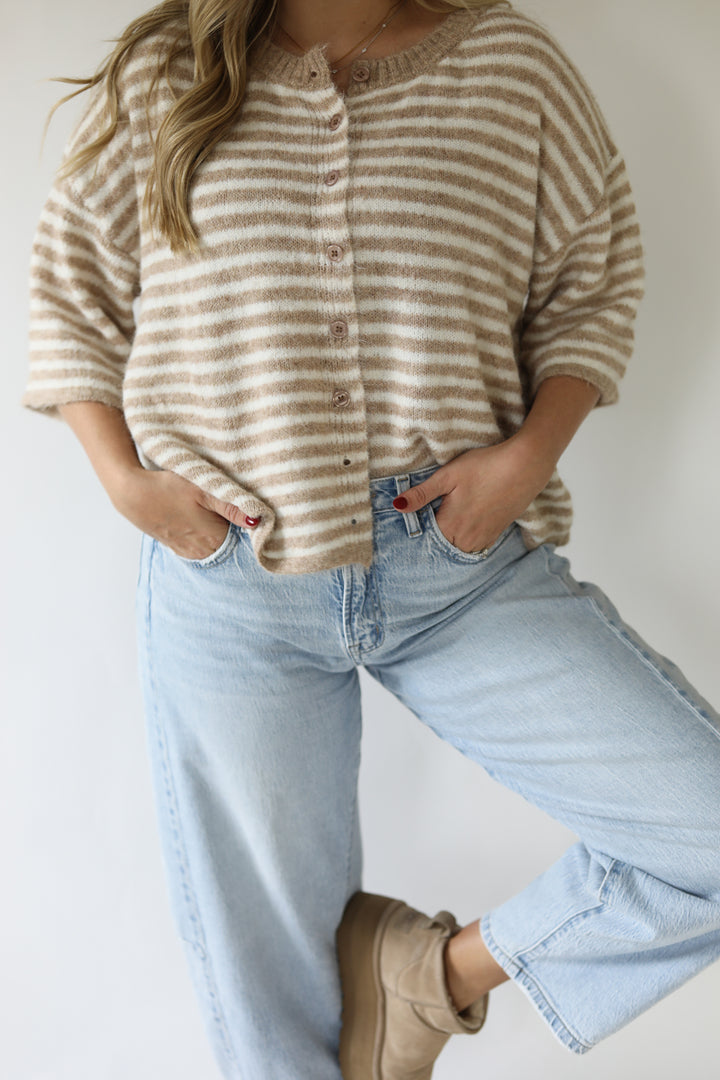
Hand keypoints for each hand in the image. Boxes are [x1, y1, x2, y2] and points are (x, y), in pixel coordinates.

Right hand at [111, 467, 258, 560]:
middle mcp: (204, 550)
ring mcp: (188, 550)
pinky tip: (197, 522)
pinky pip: (198, 547)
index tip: (247, 512)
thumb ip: (232, 506)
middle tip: (227, 510)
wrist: (132, 494)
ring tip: (211, 515)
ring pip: (214, 546)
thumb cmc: (168, 488)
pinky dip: (202, 538)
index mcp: (215, 538)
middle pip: (230, 544)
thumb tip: (258, 520)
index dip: (247, 525)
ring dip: (217, 534)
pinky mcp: (176, 546)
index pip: (244, 539)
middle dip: (233, 531)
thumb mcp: (203, 490)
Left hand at [393, 438, 554, 552]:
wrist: (525, 466)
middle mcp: (466, 538)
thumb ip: (422, 494)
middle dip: (432, 537)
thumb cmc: (485, 467)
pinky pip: (474, 545)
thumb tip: (396, 506)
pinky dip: (466, 539)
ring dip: (450, 539)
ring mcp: (483, 538)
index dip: (417, 529)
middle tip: (430, 516)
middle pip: (441, 546)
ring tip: (448, 519)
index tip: (413, 519)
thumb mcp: (448, 476)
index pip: (424, 539)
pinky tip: (465, 521)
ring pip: (458, 548)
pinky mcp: (496, 533)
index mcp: (450, 525)